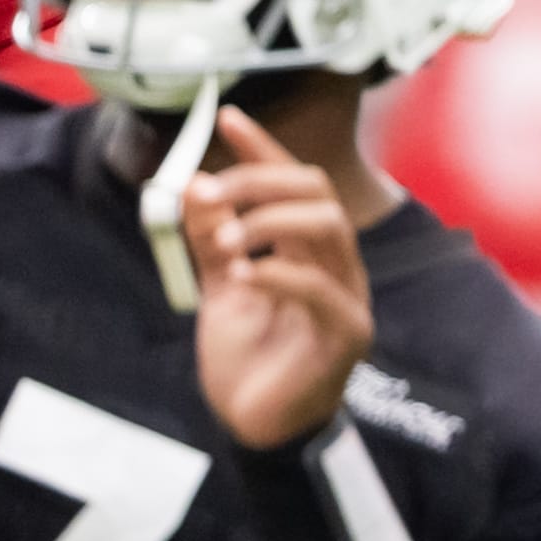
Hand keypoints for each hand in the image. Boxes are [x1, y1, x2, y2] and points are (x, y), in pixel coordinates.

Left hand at [186, 110, 374, 449]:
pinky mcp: (347, 334)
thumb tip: (192, 185)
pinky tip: (242, 274)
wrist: (253, 423)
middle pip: (315, 192)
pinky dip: (278, 272)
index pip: (292, 183)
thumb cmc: (247, 357)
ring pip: (326, 228)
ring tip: (223, 239)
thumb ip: (209, 241)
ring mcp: (346, 296)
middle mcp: (334, 264)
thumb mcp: (220, 287)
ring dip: (267, 221)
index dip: (262, 148)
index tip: (227, 118)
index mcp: (306, 249)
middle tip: (207, 193)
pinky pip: (320, 288)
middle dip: (259, 180)